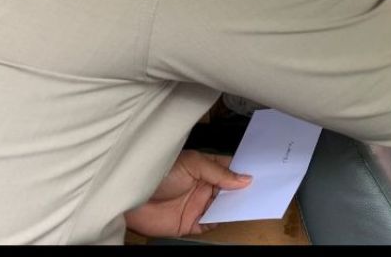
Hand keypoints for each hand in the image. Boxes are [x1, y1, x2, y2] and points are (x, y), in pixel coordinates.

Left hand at [125, 150, 252, 237]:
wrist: (129, 197)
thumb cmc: (155, 173)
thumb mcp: (192, 164)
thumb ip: (219, 172)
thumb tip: (243, 179)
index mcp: (203, 168)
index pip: (229, 169)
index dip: (244, 171)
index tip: (261, 172)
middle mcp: (201, 186)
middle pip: (229, 190)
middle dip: (242, 190)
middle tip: (259, 190)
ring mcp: (196, 205)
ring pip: (222, 208)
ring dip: (233, 207)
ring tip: (247, 204)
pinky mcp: (188, 223)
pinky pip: (209, 224)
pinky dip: (218, 222)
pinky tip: (225, 217)